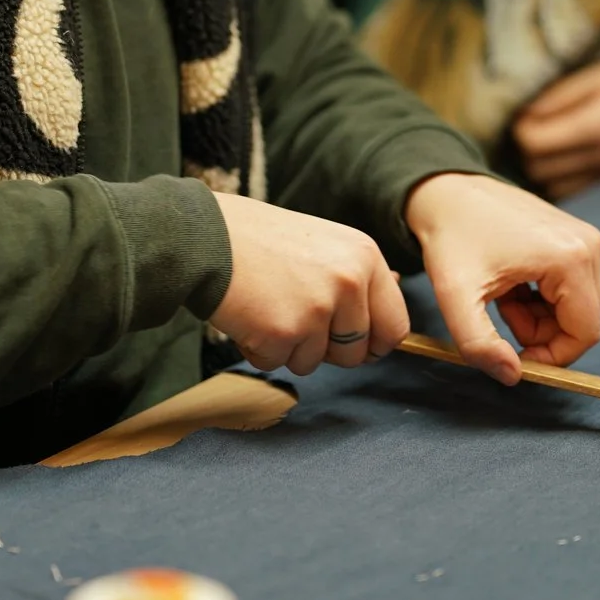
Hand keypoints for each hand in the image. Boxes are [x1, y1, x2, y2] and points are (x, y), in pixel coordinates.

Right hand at [209, 194, 408, 375]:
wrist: (205, 236)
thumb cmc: (258, 239)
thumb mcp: (323, 244)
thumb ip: (354, 279)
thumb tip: (383, 320)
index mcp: (364, 257)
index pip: (395, 325)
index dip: (373, 343)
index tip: (355, 345)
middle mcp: (348, 282)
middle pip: (355, 353)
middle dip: (325, 349)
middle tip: (293, 316)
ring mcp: (317, 309)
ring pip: (314, 362)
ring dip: (288, 348)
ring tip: (266, 306)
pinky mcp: (284, 333)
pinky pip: (279, 364)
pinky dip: (259, 349)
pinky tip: (248, 315)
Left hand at [404, 172, 599, 384]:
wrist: (445, 190)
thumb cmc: (450, 237)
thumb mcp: (456, 297)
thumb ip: (480, 344)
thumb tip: (513, 376)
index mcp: (571, 259)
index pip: (584, 334)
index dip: (552, 357)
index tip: (514, 355)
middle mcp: (589, 245)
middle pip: (582, 321)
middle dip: (541, 333)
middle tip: (500, 317)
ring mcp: (585, 238)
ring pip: (575, 307)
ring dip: (538, 317)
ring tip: (501, 297)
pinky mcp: (574, 237)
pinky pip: (570, 287)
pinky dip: (540, 298)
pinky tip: (510, 283)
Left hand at [511, 55, 599, 199]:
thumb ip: (562, 96)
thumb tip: (524, 112)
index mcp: (595, 127)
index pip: (534, 143)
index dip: (520, 128)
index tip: (525, 110)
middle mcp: (597, 157)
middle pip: (537, 168)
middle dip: (526, 147)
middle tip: (532, 123)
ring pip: (551, 185)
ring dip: (540, 164)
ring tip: (546, 138)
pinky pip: (571, 189)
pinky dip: (557, 175)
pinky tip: (561, 154)